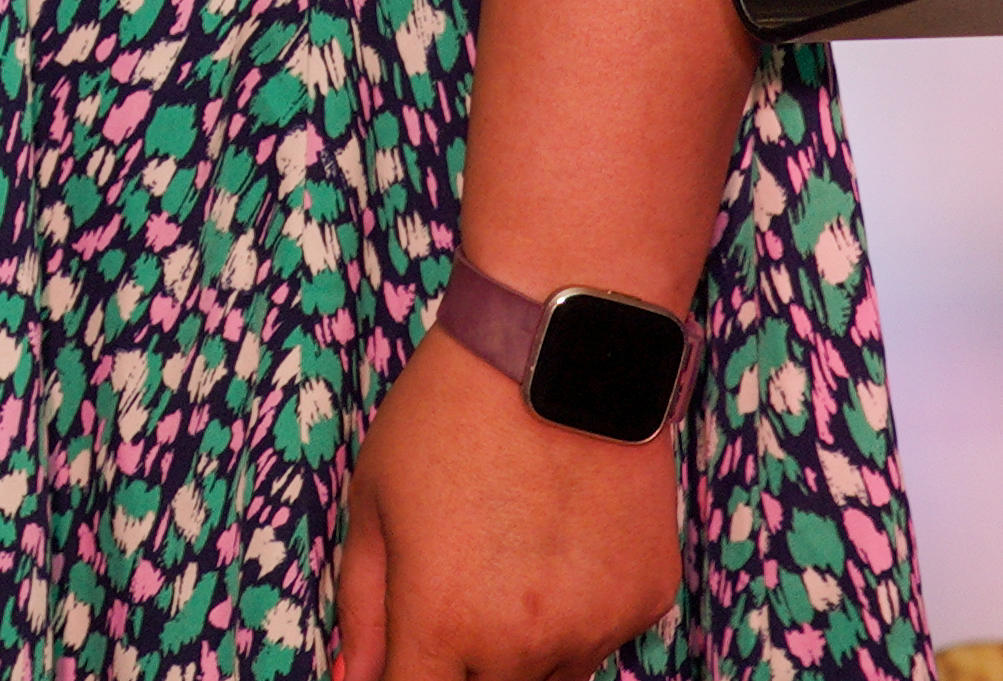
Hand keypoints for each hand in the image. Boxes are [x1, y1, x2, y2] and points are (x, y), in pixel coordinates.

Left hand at [333, 325, 680, 680]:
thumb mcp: (371, 502)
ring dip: (519, 649)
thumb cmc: (446, 417)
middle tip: (453, 592)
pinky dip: (576, 615)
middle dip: (460, 666)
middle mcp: (525, 644)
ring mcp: (596, 629)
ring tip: (504, 558)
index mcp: (442, 623)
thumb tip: (353, 678)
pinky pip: (602, 638)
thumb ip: (361, 608)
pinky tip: (558, 543)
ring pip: (551, 679)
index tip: (399, 659)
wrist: (558, 354)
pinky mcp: (649, 603)